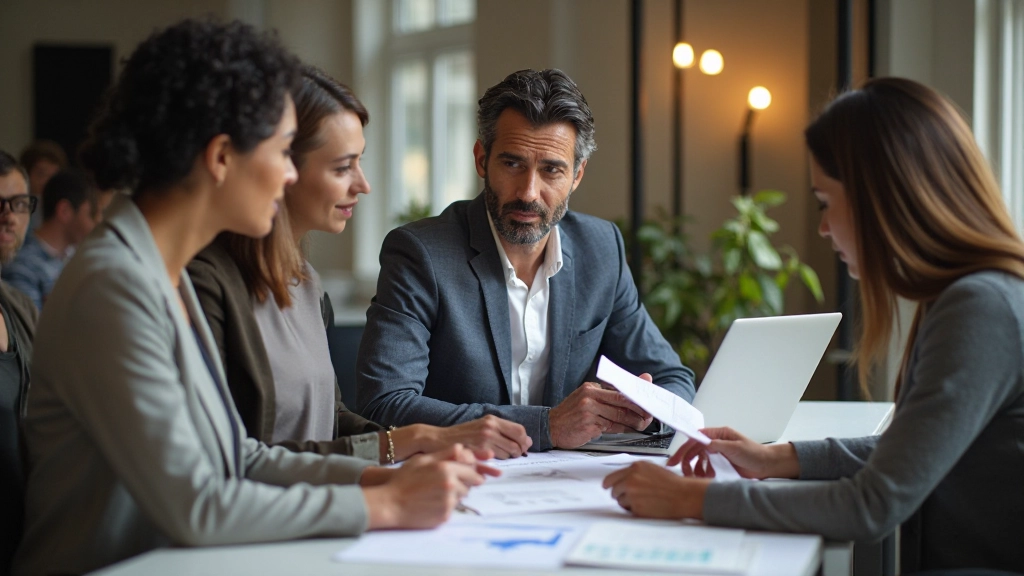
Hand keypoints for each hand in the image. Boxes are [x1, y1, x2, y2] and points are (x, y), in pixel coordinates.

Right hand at [363, 444, 500, 529]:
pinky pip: (452, 510)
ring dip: (454, 496)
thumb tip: (461, 448)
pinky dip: (445, 507)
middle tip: (447, 485)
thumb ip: (444, 453)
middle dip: (462, 484)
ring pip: (461, 498)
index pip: (472, 471)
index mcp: (446, 469)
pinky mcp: (444, 516)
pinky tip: (431, 503)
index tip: (470, 475)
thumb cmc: (403, 480)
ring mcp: (448, 502)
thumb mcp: (421, 460)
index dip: (471, 473)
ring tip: (436, 493)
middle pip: (468, 486)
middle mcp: (450, 485)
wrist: (390, 504)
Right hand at [415, 416, 531, 458]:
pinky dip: (495, 465)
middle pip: (517, 444)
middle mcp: (489, 428)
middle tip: (513, 456)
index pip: (519, 430)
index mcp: (491, 420)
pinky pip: (495, 462)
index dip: (524, 441)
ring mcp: (484, 440)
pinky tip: (489, 464)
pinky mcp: (477, 452)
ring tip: (496, 459)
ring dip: (506, 459)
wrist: (437, 439)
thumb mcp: (480, 425)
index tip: (523, 447)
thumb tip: (525, 440)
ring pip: (507, 454)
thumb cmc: (460, 435)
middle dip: (518, 452)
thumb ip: (500, 430)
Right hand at [548, 378, 653, 447]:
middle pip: (622, 401)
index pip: (619, 390)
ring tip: (642, 424)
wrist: (551, 427)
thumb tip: (630, 391)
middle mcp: (589, 396)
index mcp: (591, 388)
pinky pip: (611, 427)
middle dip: (639, 409)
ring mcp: (588, 410)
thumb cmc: (573, 414)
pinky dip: (622, 429)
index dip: (636, 396)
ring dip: (634, 421)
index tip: (648, 401)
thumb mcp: (589, 400)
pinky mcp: (588, 424)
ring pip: (618, 415)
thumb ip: (611, 397)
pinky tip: (629, 430)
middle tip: (649, 414)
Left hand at [602, 461, 707, 518]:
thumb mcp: (652, 469)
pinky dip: (634, 510)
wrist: (684, 495)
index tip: (606, 487)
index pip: (612, 477)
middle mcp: (631, 479)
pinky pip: (628, 510)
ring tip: (643, 501)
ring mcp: (632, 493)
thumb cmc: (672, 483)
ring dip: (627, 502)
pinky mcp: (636, 507)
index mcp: (635, 467)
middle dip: (619, 494)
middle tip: (631, 497)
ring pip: (620, 501)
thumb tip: (621, 479)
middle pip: (613, 490)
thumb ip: (635, 472)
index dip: (608, 483)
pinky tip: (647, 506)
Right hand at [667, 427, 799, 479]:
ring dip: (696, 467)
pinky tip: (706, 478)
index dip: (685, 446)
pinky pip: (707, 467)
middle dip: (686, 459)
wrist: (766, 466)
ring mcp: (718, 453)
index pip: (697, 437)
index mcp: (719, 434)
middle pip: (695, 449)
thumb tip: (703, 444)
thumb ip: (718, 445)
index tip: (676, 456)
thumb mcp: (735, 447)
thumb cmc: (754, 453)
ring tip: (699, 476)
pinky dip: (703, 472)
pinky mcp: (721, 463)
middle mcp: (716, 442)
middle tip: (680, 469)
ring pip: (699, 459)